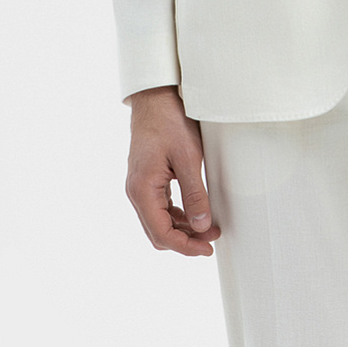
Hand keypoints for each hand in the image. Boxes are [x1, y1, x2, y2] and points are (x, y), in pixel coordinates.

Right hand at [125, 85, 220, 255]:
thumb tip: (202, 227)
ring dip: (182, 229)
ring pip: (158, 222)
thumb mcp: (188, 157)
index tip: (207, 248)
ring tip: (208, 227)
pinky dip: (176, 216)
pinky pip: (159, 208)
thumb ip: (195, 194)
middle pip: (158, 233)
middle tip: (211, 240)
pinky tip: (194, 213)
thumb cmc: (169, 121)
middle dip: (185, 241)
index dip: (186, 246)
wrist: (154, 98)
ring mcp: (139, 186)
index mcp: (142, 190)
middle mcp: (136, 192)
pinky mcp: (146, 180)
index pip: (162, 233)